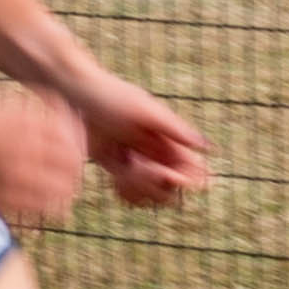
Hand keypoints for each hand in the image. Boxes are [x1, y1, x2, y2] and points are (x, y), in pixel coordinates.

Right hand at [0, 80, 87, 224]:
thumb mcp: (1, 103)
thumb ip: (34, 111)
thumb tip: (65, 118)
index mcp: (26, 124)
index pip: (73, 139)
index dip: (79, 144)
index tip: (75, 146)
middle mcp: (24, 151)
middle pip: (73, 167)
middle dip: (75, 168)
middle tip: (71, 169)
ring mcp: (13, 179)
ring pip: (62, 192)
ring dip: (66, 189)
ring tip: (62, 188)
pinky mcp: (1, 200)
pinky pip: (40, 210)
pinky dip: (50, 207)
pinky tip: (47, 202)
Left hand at [61, 68, 212, 209]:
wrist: (80, 92)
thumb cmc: (113, 96)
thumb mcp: (145, 111)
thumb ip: (175, 129)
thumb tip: (208, 149)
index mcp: (169, 140)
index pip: (191, 171)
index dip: (185, 180)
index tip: (168, 174)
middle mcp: (157, 154)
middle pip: (171, 189)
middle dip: (157, 186)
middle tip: (137, 168)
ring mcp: (138, 162)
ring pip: (152, 195)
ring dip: (141, 191)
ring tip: (124, 171)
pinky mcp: (117, 168)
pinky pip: (131, 195)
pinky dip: (127, 194)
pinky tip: (116, 180)